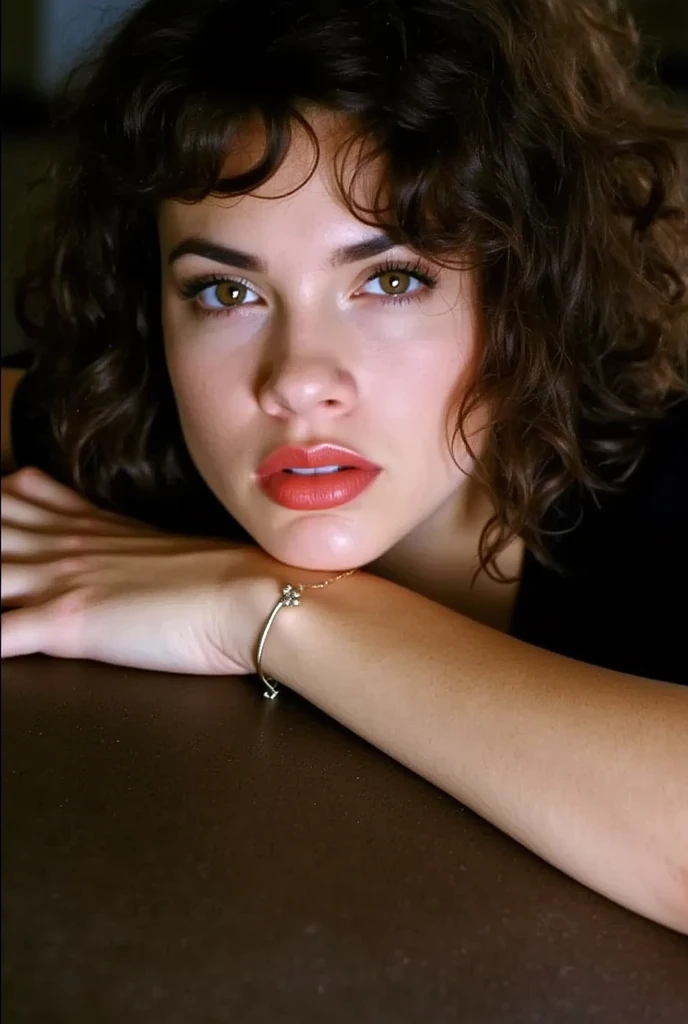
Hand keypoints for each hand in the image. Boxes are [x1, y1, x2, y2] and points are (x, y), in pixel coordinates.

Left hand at [1, 466, 277, 675]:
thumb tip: (124, 556)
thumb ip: (132, 544)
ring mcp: (63, 579)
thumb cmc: (226, 579)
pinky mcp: (66, 621)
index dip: (1, 498)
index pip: (23, 493)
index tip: (0, 500)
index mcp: (93, 526)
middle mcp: (68, 545)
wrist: (251, 596)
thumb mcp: (168, 550)